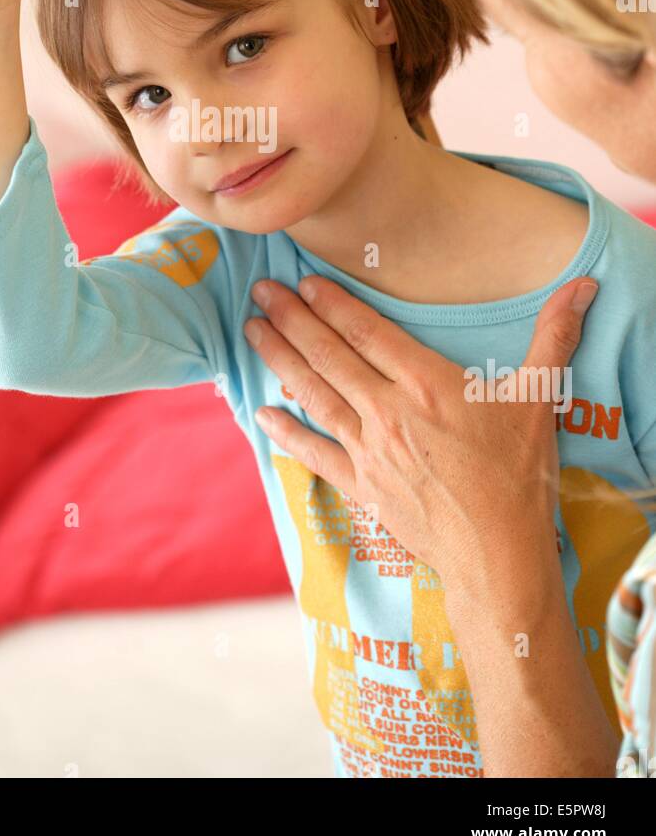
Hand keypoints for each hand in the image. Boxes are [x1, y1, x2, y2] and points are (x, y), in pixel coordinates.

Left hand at [243, 273, 598, 588]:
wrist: (497, 554)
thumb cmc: (519, 475)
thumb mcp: (539, 398)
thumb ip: (554, 337)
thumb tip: (583, 286)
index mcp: (426, 384)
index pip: (367, 332)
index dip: (332, 304)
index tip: (303, 281)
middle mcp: (388, 412)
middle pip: (330, 356)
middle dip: (292, 320)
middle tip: (261, 290)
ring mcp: (369, 451)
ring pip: (314, 395)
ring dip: (279, 360)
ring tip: (252, 331)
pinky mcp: (361, 486)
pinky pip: (314, 453)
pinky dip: (286, 433)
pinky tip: (260, 414)